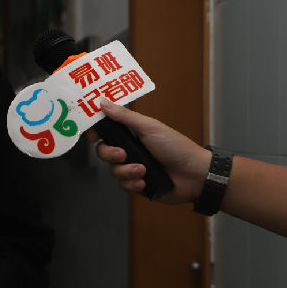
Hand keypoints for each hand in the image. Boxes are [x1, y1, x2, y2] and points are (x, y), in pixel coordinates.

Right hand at [87, 99, 210, 205]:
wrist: (194, 175)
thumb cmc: (176, 147)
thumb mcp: (149, 127)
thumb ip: (124, 116)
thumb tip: (103, 101)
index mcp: (132, 133)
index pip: (106, 130)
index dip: (95, 133)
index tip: (92, 136)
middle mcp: (130, 149)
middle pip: (103, 151)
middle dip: (110, 154)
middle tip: (123, 154)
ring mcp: (133, 167)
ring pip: (113, 170)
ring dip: (126, 171)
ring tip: (143, 170)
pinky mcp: (137, 184)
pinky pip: (123, 185)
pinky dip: (133, 183)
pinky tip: (145, 181)